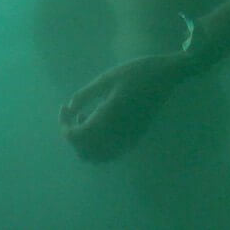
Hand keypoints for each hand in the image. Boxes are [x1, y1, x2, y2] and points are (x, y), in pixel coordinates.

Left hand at [59, 53, 186, 161]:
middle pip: (85, 152)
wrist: (165, 77)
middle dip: (73, 136)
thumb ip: (85, 95)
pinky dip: (98, 145)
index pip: (77, 136)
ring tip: (86, 117)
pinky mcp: (135, 140)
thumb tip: (69, 109)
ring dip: (85, 143)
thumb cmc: (135, 73)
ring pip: (98, 156)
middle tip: (72, 113)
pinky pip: (110, 153)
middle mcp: (118, 136)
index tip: (64, 108)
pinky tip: (99, 123)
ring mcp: (128, 140)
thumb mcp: (106, 78)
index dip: (65, 125)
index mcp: (108, 119)